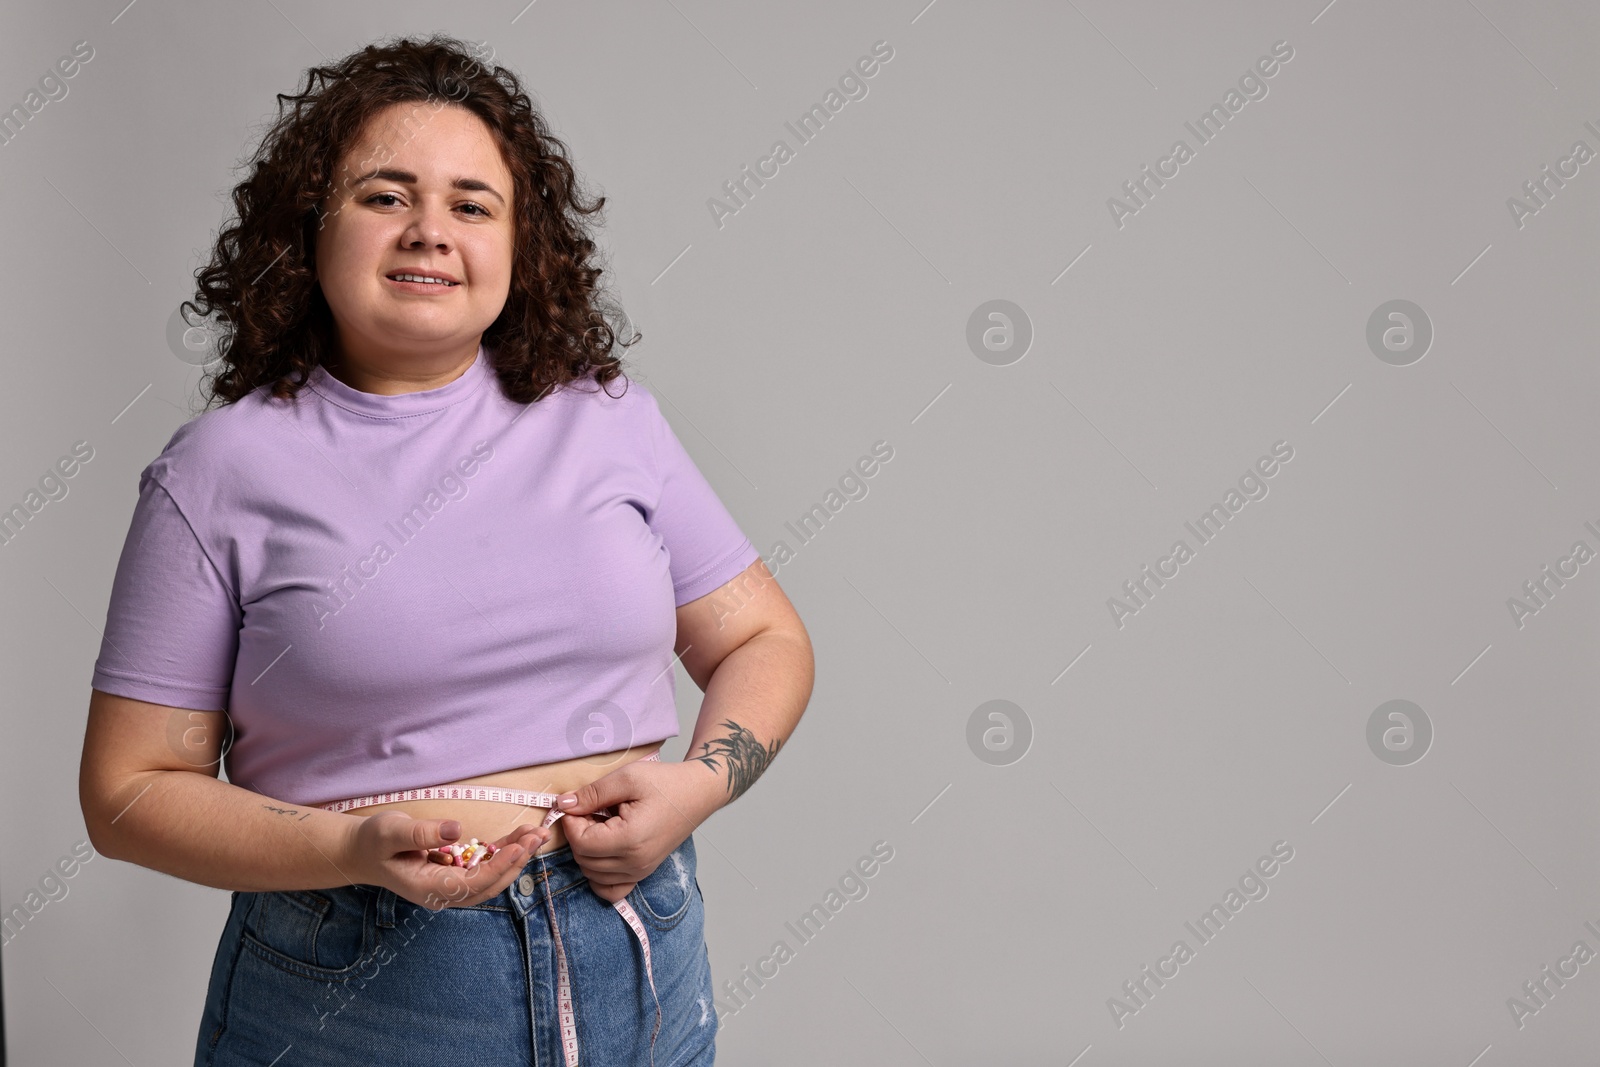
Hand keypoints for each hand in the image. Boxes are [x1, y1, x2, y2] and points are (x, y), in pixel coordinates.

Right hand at [341, 813, 550, 909]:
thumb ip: (421, 834)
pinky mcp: (455, 873)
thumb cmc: (373, 842)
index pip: (471, 884)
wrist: (361, 852)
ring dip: (514, 857)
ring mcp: (451, 885)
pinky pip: (484, 866)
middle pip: (488, 884)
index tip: (518, 848)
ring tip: (534, 834)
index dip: (497, 867)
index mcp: (428, 888)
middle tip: (537, 837)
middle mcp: (444, 893)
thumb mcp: (391, 833)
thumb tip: (455, 831)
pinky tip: (518, 836)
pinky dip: (503, 852)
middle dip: (515, 862)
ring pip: (491, 876)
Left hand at [553, 760, 714, 903]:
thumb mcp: (627, 778)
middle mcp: (635, 862)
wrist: (698, 793)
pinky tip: (603, 850)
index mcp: (630, 839)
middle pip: (584, 860)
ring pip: (592, 874)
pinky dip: (598, 875)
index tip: (578, 804)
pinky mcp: (643, 873)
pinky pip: (610, 889)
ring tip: (600, 825)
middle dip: (578, 834)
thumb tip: (562, 806)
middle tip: (590, 810)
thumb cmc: (666, 782)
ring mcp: (640, 871)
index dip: (572, 822)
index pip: (581, 843)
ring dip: (587, 851)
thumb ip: (592, 793)